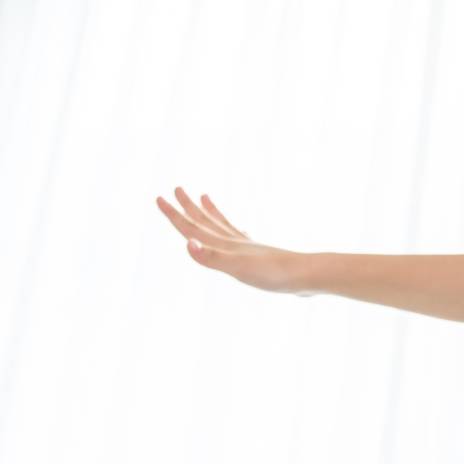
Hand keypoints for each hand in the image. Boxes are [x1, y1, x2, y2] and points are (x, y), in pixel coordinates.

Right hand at [156, 187, 317, 294]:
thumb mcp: (237, 268)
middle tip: (177, 188)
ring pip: (223, 225)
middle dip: (188, 206)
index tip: (159, 197)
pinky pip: (241, 238)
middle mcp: (234, 242)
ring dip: (210, 212)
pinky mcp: (260, 256)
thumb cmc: (272, 274)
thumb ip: (212, 258)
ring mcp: (247, 247)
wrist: (305, 276)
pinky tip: (241, 232)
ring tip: (204, 197)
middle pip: (205, 220)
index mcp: (224, 245)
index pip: (192, 227)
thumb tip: (188, 243)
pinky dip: (235, 231)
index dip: (174, 214)